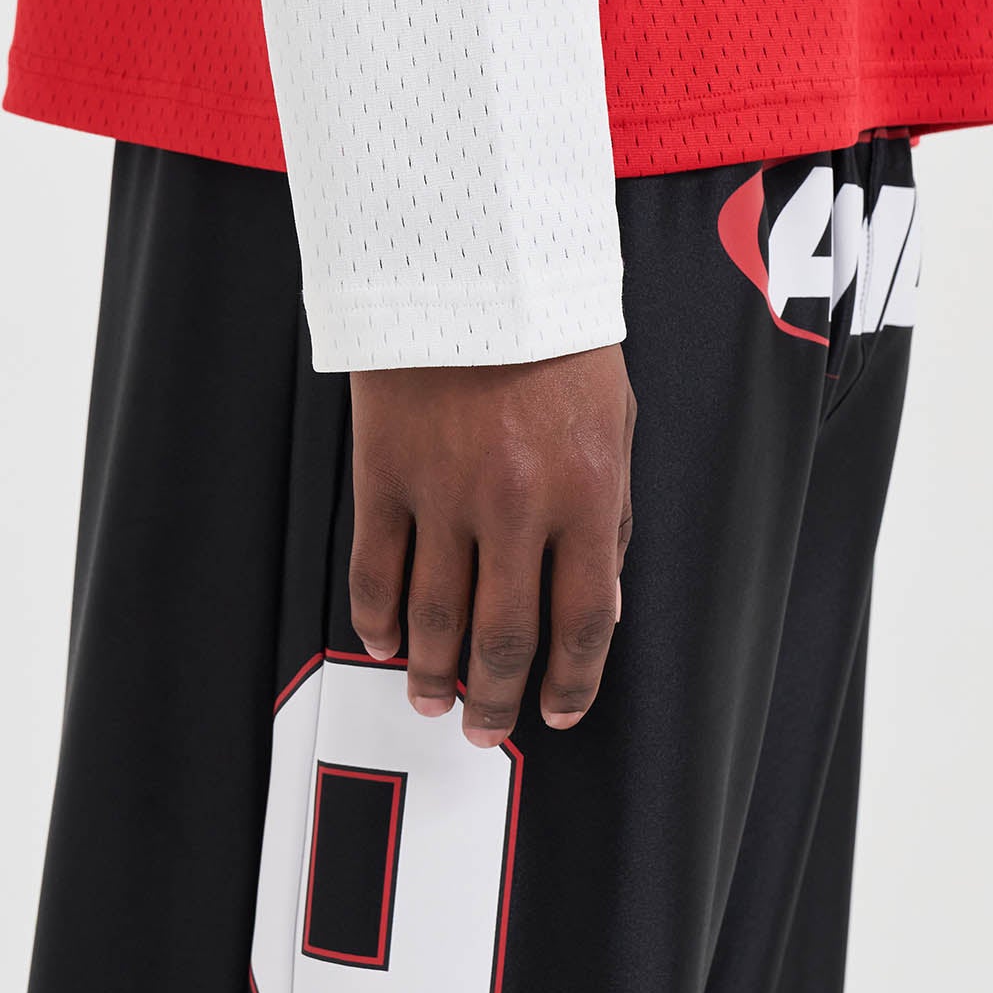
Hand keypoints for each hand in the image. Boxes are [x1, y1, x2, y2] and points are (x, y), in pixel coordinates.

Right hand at [348, 345, 634, 747]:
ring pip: (435, 615)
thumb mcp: (616, 419)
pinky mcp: (385, 472)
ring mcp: (445, 492)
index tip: (559, 715)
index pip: (586, 620)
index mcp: (587, 493)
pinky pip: (376, 567)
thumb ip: (614, 517)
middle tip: (485, 730)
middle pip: (506, 637)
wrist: (472, 262)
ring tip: (428, 699)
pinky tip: (383, 641)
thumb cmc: (554, 337)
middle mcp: (517, 505)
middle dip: (496, 698)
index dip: (573, 682)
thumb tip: (605, 604)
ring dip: (432, 672)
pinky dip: (377, 616)